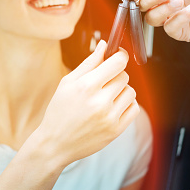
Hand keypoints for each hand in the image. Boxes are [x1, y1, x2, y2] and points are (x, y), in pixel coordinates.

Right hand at [31, 40, 138, 166]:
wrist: (55, 144)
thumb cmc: (60, 111)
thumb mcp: (67, 83)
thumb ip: (89, 63)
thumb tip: (105, 45)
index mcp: (86, 86)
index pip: (118, 62)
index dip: (120, 56)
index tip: (118, 56)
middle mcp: (100, 102)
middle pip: (124, 76)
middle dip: (115, 76)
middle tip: (103, 83)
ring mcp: (109, 117)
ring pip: (131, 92)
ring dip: (121, 91)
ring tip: (106, 97)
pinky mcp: (116, 130)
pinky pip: (134, 109)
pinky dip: (126, 105)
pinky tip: (113, 107)